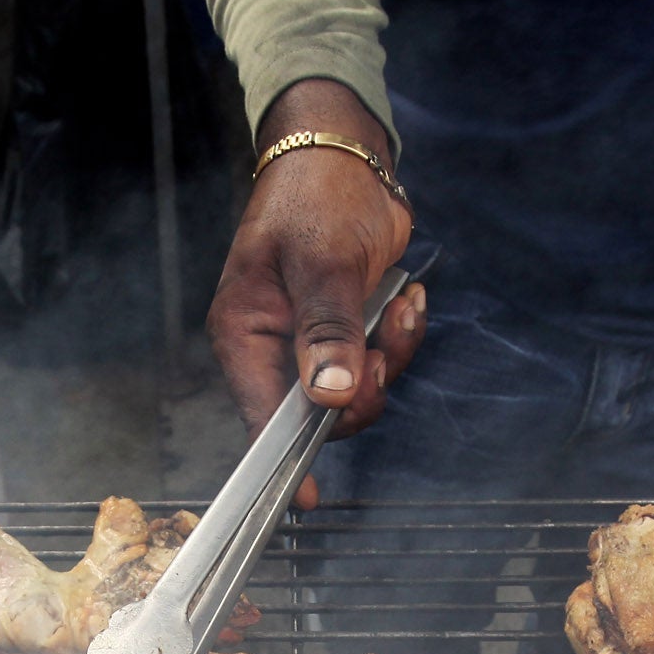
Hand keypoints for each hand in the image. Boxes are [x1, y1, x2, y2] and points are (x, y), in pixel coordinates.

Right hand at [207, 78, 425, 503]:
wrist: (344, 156)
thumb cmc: (315, 196)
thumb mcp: (322, 261)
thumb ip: (327, 330)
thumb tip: (329, 395)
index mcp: (245, 333)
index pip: (260, 414)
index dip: (284, 459)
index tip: (305, 497)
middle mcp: (274, 347)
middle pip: (318, 414)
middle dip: (362, 390)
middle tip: (382, 349)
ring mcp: (311, 343)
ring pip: (355, 393)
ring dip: (390, 358)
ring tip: (401, 308)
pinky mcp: (346, 333)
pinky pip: (378, 364)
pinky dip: (400, 340)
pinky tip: (408, 301)